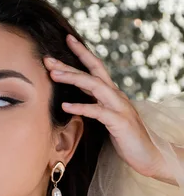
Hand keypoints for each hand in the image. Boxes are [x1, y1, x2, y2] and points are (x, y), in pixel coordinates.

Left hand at [43, 36, 165, 180]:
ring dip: (73, 78)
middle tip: (48, 58)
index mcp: (112, 94)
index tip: (66, 40)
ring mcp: (119, 107)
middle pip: (92, 72)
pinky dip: (81, 107)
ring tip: (53, 74)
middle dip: (69, 64)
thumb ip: (95, 107)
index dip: (82, 54)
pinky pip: (98, 111)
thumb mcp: (108, 119)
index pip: (96, 68)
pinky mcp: (119, 122)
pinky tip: (66, 105)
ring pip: (95, 85)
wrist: (148, 155)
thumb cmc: (126, 139)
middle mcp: (116, 96)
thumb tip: (75, 100)